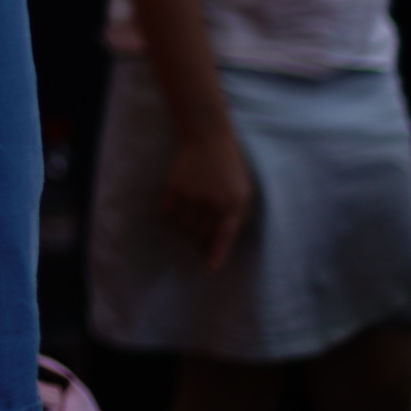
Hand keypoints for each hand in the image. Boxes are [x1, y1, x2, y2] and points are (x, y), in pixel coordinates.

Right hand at [163, 129, 255, 271]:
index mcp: (234, 205)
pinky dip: (169, 218)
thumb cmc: (229, 168)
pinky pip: (167, 214)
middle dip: (198, 242)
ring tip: (189, 223)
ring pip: (182, 228)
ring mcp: (192, 195)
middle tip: (198, 240)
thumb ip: (237, 217)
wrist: (207, 138)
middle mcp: (213, 202)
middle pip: (200, 236)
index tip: (208, 271)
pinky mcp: (174, 188)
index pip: (224, 238)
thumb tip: (221, 244)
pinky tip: (176, 211)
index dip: (215, 256)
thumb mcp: (243, 192)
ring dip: (184, 231)